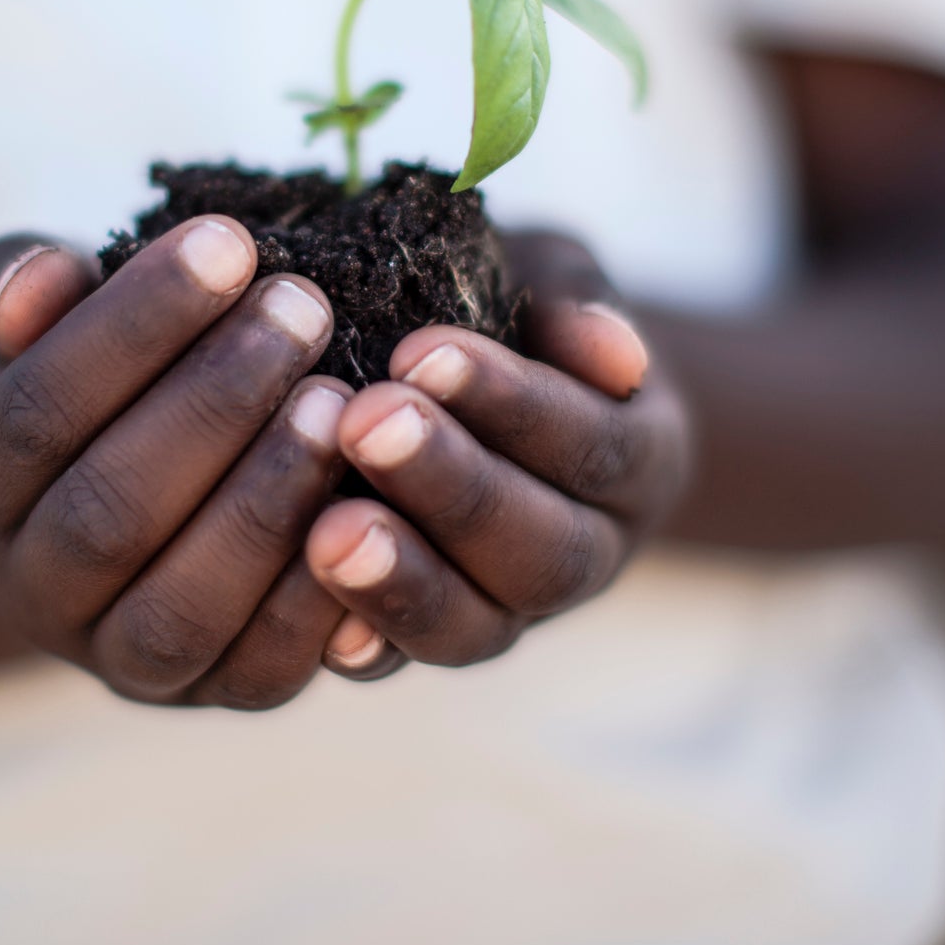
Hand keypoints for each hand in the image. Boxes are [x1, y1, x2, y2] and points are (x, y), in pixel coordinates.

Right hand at [0, 218, 356, 709]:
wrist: (126, 520)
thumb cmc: (104, 394)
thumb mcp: (53, 332)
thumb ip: (35, 292)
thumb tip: (38, 270)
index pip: (38, 410)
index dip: (131, 327)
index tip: (229, 243)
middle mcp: (30, 594)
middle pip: (108, 512)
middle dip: (213, 403)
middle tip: (304, 308)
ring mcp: (119, 663)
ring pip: (180, 604)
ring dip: (265, 500)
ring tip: (343, 400)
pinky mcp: (213, 697)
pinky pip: (260, 667)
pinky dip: (317, 597)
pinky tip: (373, 505)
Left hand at [305, 232, 693, 674]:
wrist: (492, 381)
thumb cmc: (513, 309)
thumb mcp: (552, 279)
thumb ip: (576, 304)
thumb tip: (614, 354)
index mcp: (636, 462)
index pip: (589, 446)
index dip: (511, 404)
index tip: (422, 351)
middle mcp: (589, 554)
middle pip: (542, 551)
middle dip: (451, 489)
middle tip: (363, 423)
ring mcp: (510, 611)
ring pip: (476, 626)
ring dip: (402, 580)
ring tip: (326, 531)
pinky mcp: (429, 638)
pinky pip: (400, 665)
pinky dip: (359, 642)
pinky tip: (307, 609)